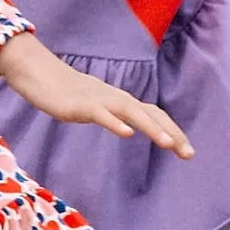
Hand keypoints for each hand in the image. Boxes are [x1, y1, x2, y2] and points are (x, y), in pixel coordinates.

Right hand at [0, 33, 193, 155]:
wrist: (39, 74)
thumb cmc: (68, 93)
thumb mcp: (97, 106)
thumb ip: (114, 114)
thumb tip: (131, 125)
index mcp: (121, 101)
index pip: (154, 115)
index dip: (172, 131)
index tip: (187, 151)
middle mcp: (116, 99)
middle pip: (150, 114)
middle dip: (172, 133)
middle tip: (189, 154)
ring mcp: (99, 100)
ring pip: (131, 113)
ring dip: (152, 128)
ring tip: (168, 144)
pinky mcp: (80, 105)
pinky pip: (101, 114)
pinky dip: (115, 123)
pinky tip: (127, 133)